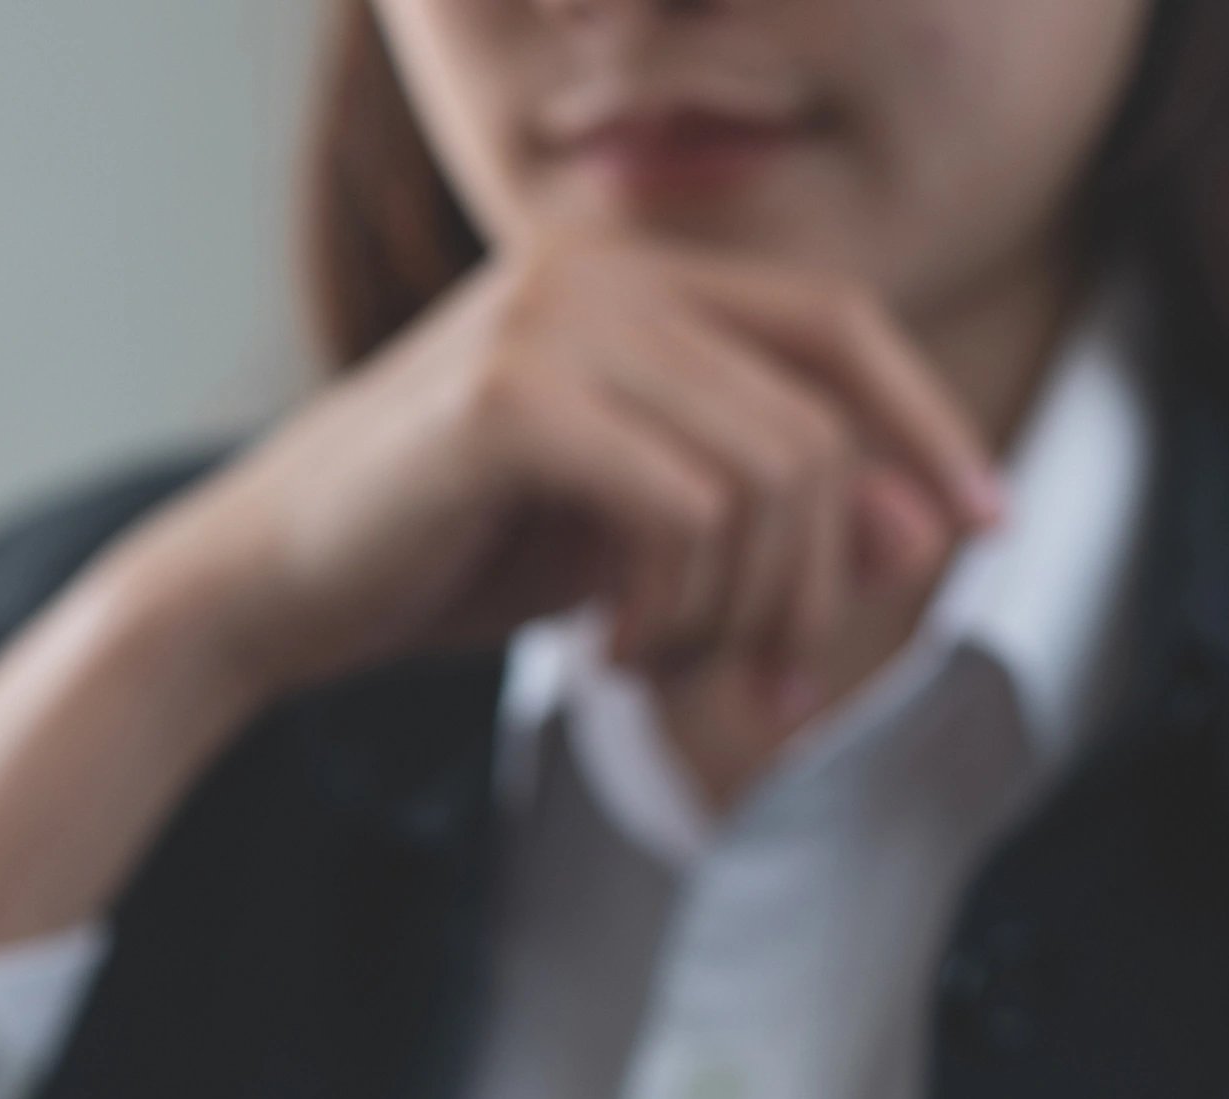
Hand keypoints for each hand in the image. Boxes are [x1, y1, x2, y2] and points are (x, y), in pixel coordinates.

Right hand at [154, 230, 999, 713]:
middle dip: (819, 581)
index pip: (836, 324)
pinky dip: (671, 608)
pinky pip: (680, 511)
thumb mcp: (623, 541)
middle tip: (767, 687)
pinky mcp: (509, 398)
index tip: (981, 524)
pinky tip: (603, 653)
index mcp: (627, 282)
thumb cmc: (431, 561)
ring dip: (737, 612)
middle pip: (814, 422)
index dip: (925, 423)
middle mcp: (599, 272)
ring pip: (761, 476)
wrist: (256, 590)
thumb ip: (761, 518)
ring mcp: (550, 322)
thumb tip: (923, 530)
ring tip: (650, 668)